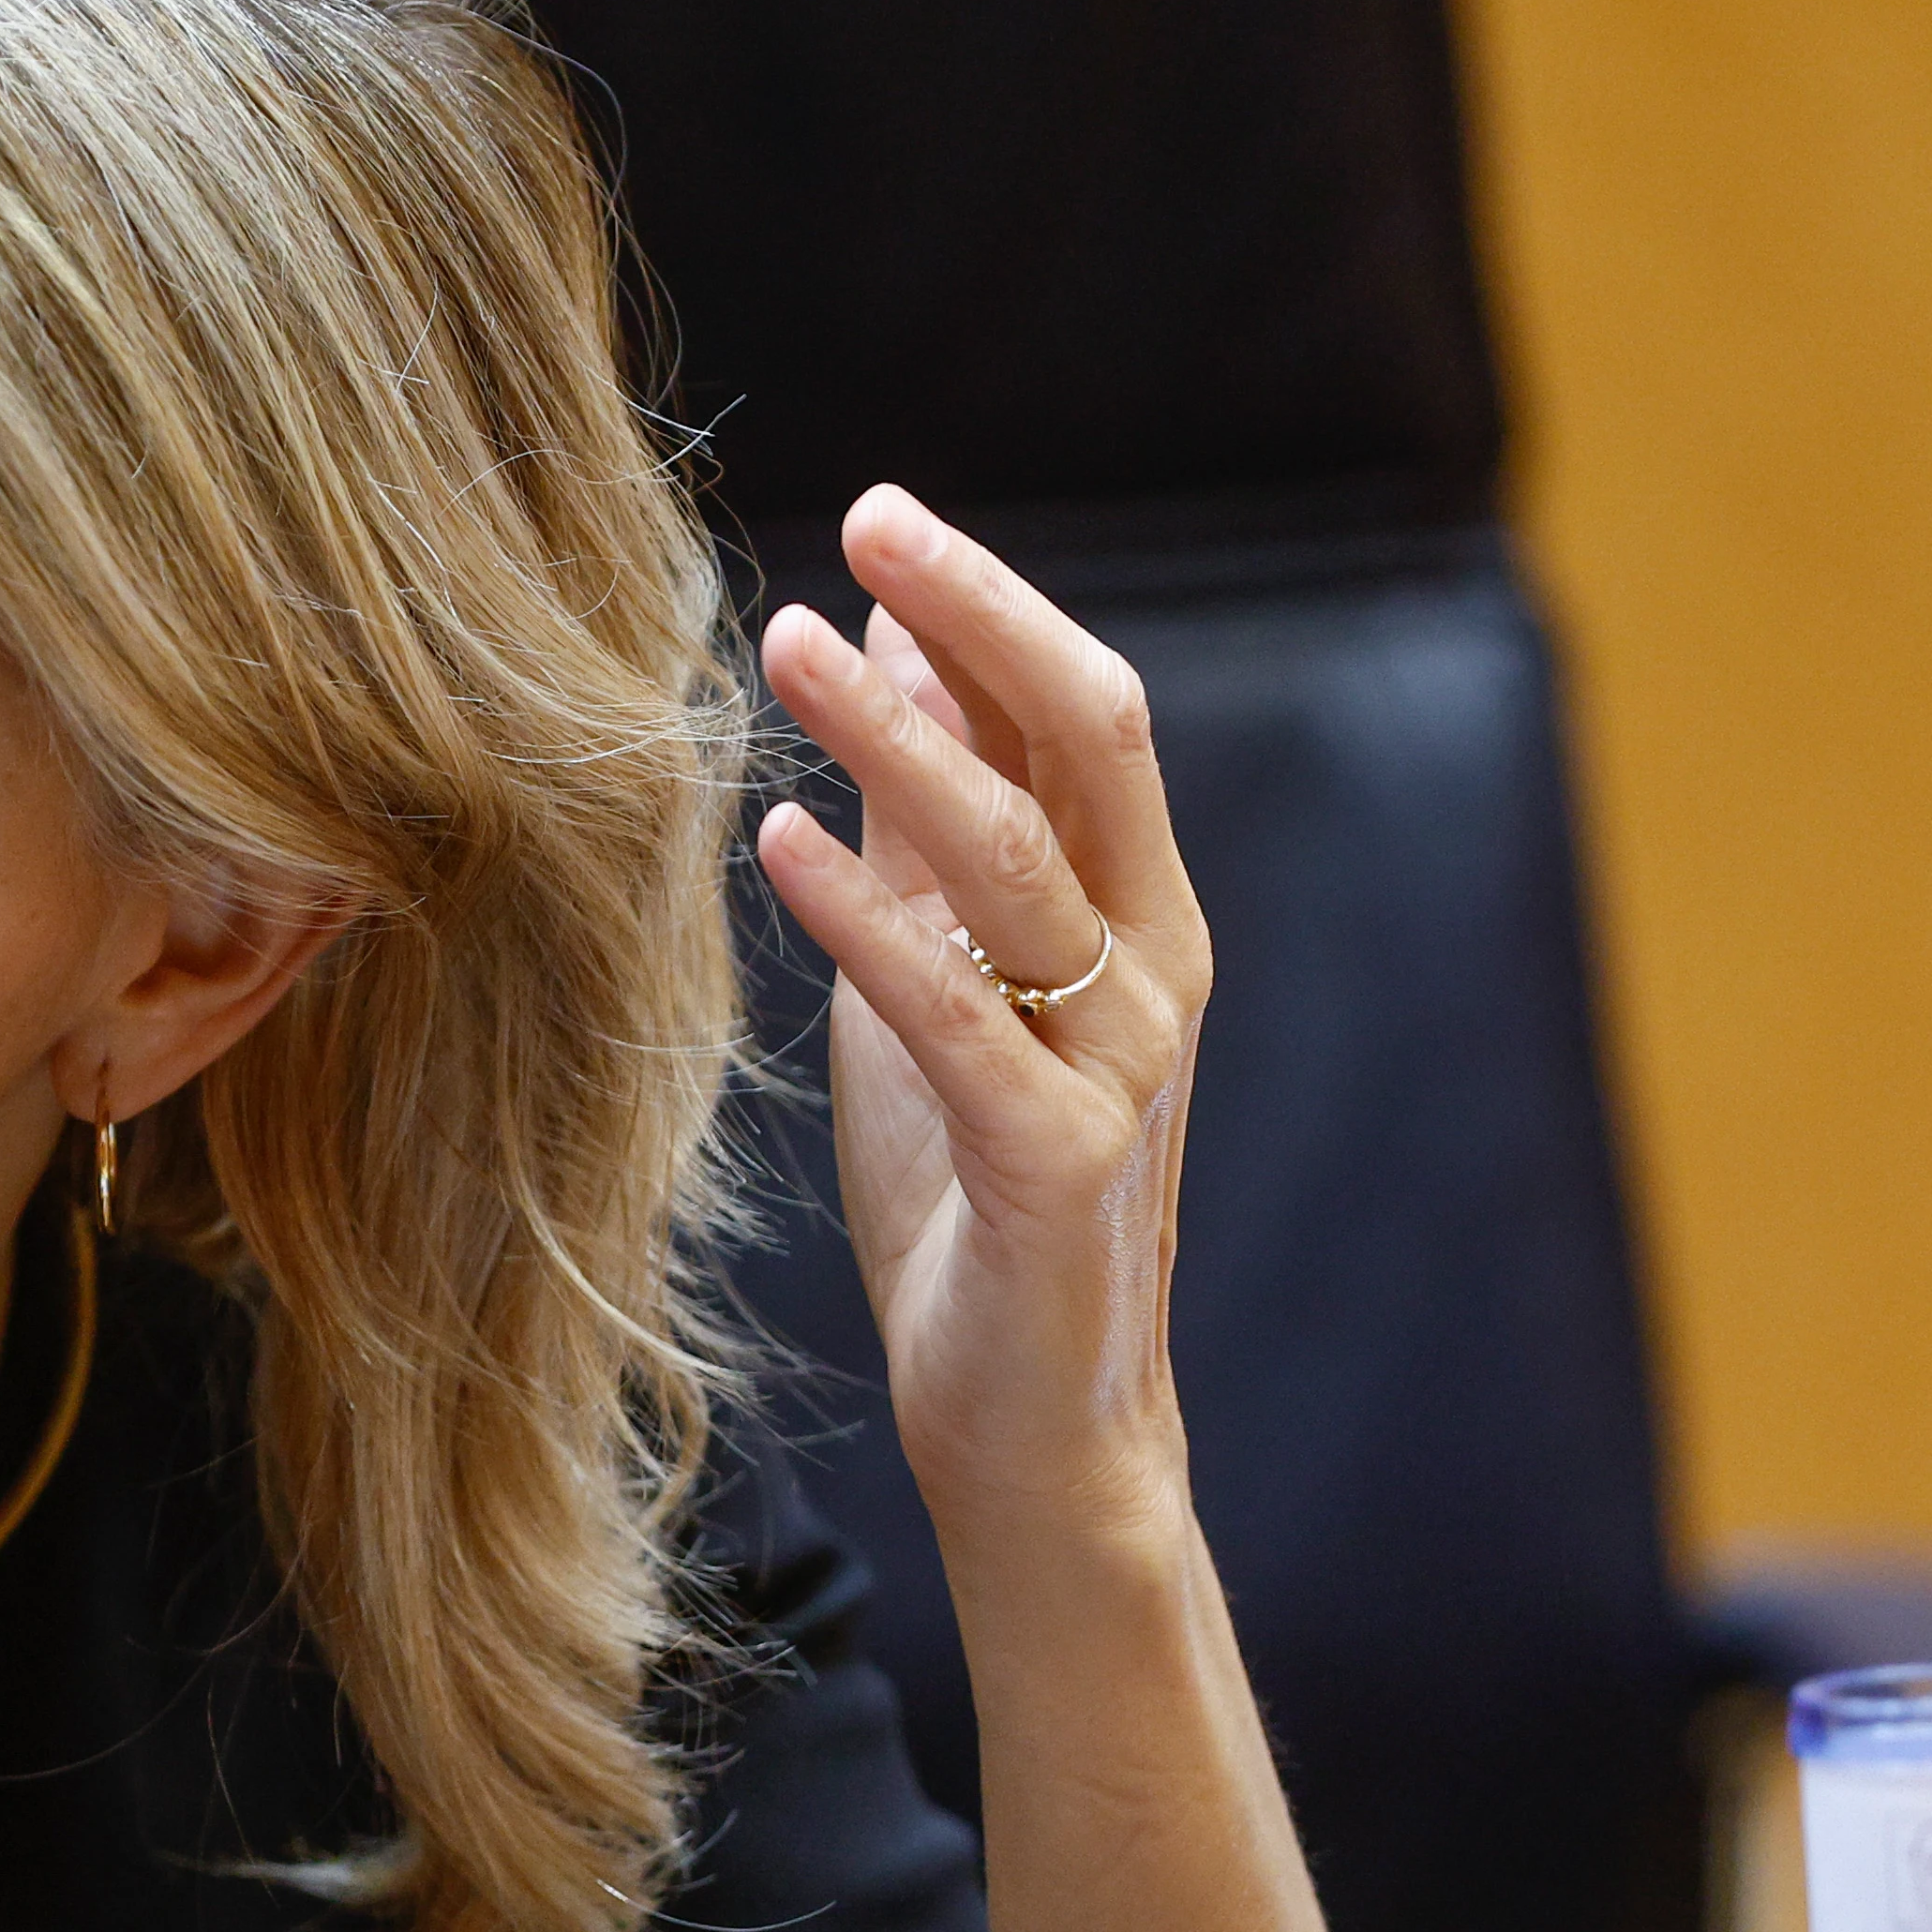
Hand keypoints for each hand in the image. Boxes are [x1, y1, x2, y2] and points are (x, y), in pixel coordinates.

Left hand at [748, 487, 1214, 1551]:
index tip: (878, 515)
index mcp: (1139, 910)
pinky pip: (961, 1013)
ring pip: (1022, 858)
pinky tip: (775, 838)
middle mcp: (1156, 965)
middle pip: (1090, 741)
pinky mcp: (1061, 1163)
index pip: (1080, 713)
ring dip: (897, 739)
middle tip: (864, 524)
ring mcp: (1121, 1063)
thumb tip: (903, 646)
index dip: (986, 606)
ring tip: (787, 644)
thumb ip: (934, 832)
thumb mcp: (941, 978)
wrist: (1029, 1415)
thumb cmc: (974, 1184)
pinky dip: (865, 917)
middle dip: (978, 620)